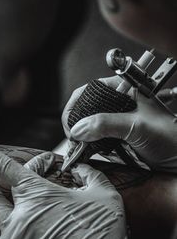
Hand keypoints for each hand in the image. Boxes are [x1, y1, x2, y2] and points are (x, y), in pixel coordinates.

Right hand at [62, 76, 176, 171]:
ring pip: (91, 122)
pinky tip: (88, 149)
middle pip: (88, 106)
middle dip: (77, 122)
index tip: (72, 125)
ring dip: (82, 134)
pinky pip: (98, 136)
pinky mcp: (119, 134)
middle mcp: (120, 102)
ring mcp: (119, 119)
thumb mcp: (136, 126)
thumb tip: (78, 128)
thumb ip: (105, 124)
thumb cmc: (170, 138)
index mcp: (125, 89)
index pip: (91, 90)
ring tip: (79, 146)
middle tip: (74, 138)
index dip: (76, 106)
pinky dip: (90, 143)